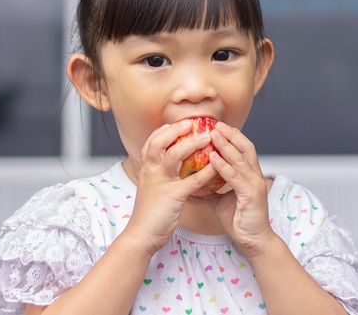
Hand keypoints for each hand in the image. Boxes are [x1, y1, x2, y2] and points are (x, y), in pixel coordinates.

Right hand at [123, 120, 219, 255]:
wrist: (142, 234)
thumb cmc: (148, 213)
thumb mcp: (149, 188)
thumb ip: (157, 175)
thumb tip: (168, 166)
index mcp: (145, 169)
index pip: (150, 142)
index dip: (162, 131)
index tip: (173, 123)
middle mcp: (150, 172)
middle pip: (160, 142)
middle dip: (175, 130)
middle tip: (191, 122)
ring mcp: (161, 182)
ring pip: (175, 154)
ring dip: (192, 143)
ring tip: (207, 137)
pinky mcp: (173, 196)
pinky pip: (192, 180)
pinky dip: (206, 171)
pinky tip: (216, 166)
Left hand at [200, 121, 276, 257]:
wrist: (252, 241)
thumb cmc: (238, 219)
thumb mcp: (218, 199)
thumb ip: (206, 188)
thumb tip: (187, 180)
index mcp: (248, 174)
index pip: (241, 148)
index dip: (230, 136)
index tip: (215, 125)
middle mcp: (254, 175)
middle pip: (244, 147)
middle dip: (230, 134)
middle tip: (215, 123)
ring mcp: (255, 184)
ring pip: (240, 159)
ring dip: (226, 145)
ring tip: (212, 134)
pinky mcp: (251, 195)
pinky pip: (236, 177)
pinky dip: (224, 167)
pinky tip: (213, 159)